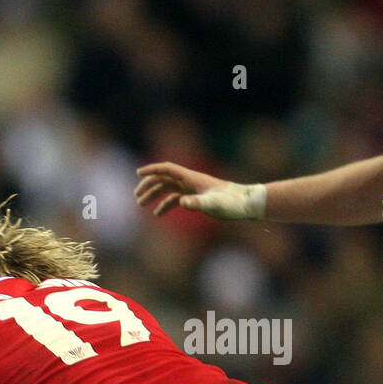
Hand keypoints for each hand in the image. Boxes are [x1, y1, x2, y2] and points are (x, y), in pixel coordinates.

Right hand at [135, 162, 264, 218]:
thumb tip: (181, 203)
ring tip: (141, 205)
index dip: (152, 169)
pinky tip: (158, 214)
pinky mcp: (196, 198)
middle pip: (164, 178)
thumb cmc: (232, 203)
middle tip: (136, 196)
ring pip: (168, 188)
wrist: (246, 204)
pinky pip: (175, 199)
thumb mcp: (213, 204)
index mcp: (192, 178)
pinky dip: (165, 204)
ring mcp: (193, 189)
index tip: (138, 173)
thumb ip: (196, 203)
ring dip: (154, 195)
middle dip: (149, 185)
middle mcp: (190, 181)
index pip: (168, 169)